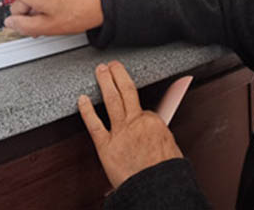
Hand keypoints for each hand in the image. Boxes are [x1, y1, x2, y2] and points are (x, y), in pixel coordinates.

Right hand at [0, 0, 102, 35]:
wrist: (95, 7)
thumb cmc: (74, 16)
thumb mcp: (47, 28)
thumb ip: (24, 26)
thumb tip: (10, 22)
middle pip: (19, 2)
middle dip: (24, 15)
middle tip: (39, 26)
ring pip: (28, 1)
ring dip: (33, 12)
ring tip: (49, 20)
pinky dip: (39, 7)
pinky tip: (51, 14)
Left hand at [78, 61, 182, 188]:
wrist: (156, 190)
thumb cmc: (164, 174)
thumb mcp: (171, 149)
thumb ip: (160, 137)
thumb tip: (157, 136)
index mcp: (154, 122)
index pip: (145, 106)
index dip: (139, 101)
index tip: (135, 87)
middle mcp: (137, 122)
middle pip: (127, 90)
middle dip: (119, 74)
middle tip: (113, 64)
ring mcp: (120, 132)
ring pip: (112, 99)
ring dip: (105, 81)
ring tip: (100, 70)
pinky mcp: (106, 146)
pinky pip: (94, 124)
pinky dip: (87, 110)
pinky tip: (82, 99)